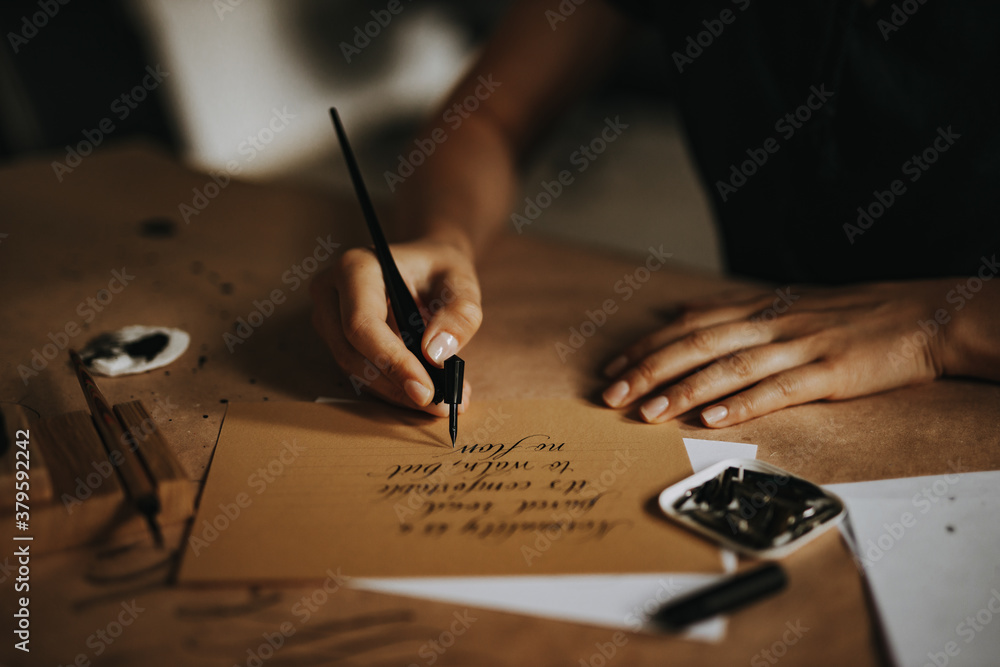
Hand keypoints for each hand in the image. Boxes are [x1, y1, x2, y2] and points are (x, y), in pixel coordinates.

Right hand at [310, 238, 480, 415]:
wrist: (426, 264)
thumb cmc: (441, 268)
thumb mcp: (462, 281)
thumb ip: (459, 314)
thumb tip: (437, 353)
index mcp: (355, 268)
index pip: (362, 324)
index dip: (392, 361)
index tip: (426, 390)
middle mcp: (330, 292)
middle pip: (352, 352)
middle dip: (396, 385)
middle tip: (442, 405)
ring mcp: (328, 317)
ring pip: (354, 368)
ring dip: (396, 392)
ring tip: (442, 402)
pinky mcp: (336, 339)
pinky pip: (359, 371)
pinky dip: (392, 387)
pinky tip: (426, 394)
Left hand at [600, 280, 966, 426]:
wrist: (923, 316)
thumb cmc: (851, 315)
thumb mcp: (787, 302)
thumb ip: (735, 310)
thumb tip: (683, 311)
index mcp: (761, 307)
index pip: (689, 325)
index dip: (647, 346)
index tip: (612, 368)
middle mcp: (773, 323)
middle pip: (697, 344)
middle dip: (649, 370)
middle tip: (611, 396)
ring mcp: (800, 346)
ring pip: (730, 367)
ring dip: (683, 390)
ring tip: (647, 413)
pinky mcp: (829, 373)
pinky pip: (779, 389)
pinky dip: (743, 404)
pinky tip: (711, 418)